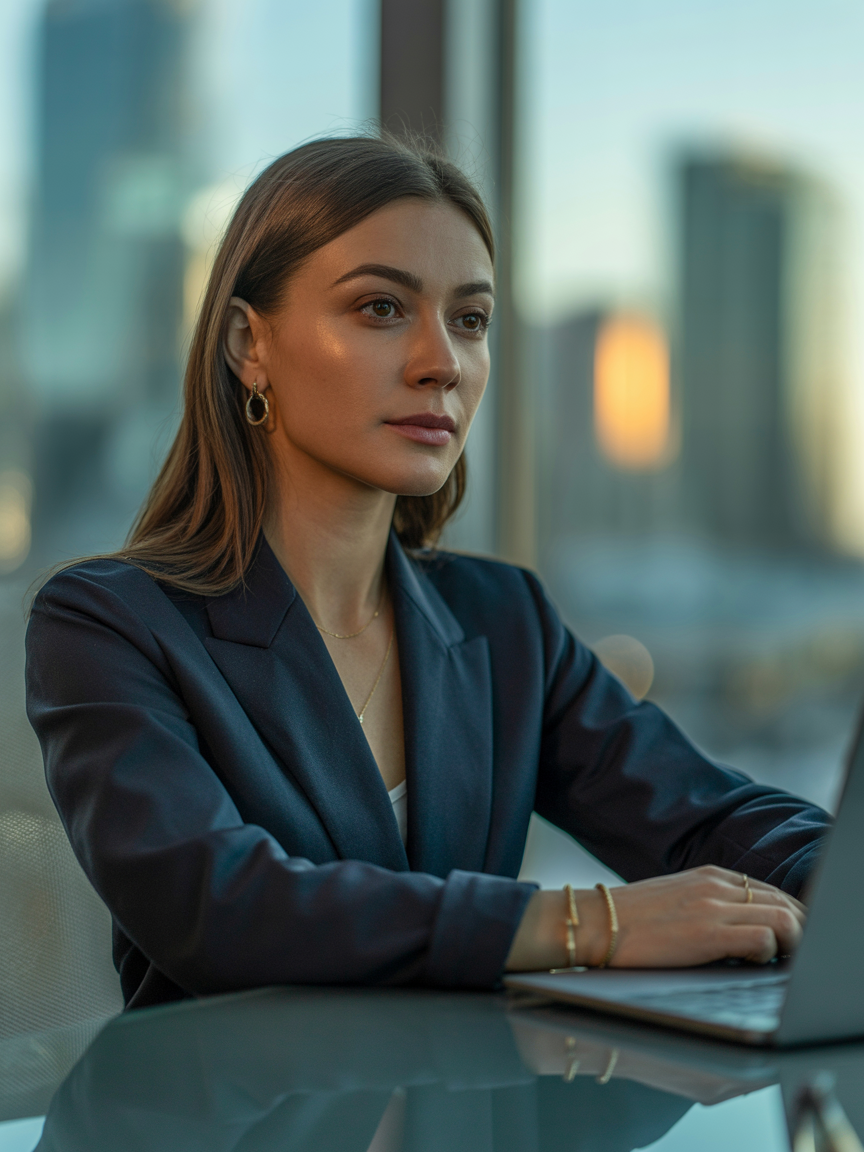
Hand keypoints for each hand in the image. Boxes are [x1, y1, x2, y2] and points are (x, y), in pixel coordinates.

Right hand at [505, 866, 805, 971]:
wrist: (593, 923)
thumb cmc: (629, 921)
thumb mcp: (676, 899)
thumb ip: (708, 904)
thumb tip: (738, 926)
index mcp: (710, 876)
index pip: (772, 892)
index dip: (789, 918)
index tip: (788, 943)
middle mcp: (717, 885)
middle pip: (786, 902)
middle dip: (799, 931)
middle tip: (789, 957)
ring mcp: (714, 906)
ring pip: (785, 917)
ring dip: (793, 942)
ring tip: (778, 963)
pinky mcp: (708, 932)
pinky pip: (765, 937)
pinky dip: (772, 952)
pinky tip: (755, 964)